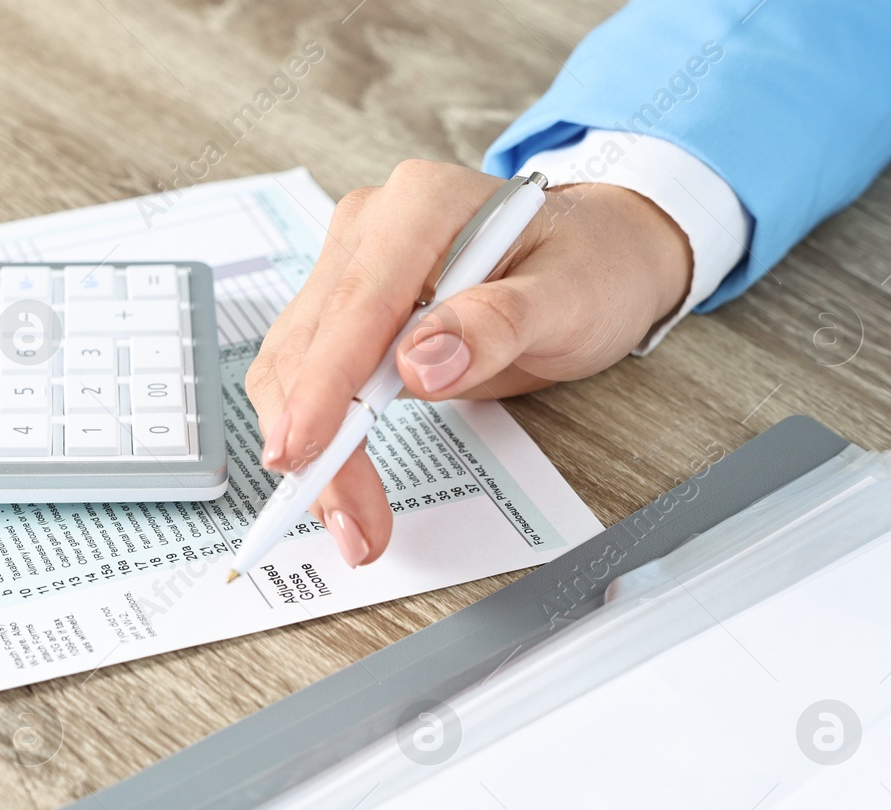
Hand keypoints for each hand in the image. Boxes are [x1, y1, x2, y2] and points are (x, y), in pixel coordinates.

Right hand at [245, 159, 692, 565]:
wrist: (596, 257)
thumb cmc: (589, 267)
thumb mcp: (570, 296)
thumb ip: (499, 323)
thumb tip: (420, 362)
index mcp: (422, 205)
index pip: (358, 303)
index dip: (324, 384)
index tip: (308, 450)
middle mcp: (371, 228)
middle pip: (311, 342)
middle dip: (317, 441)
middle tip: (349, 522)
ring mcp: (351, 268)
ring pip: (294, 366)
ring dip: (312, 450)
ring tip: (351, 521)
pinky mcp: (345, 311)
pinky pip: (309, 377)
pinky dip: (319, 436)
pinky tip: (339, 483)